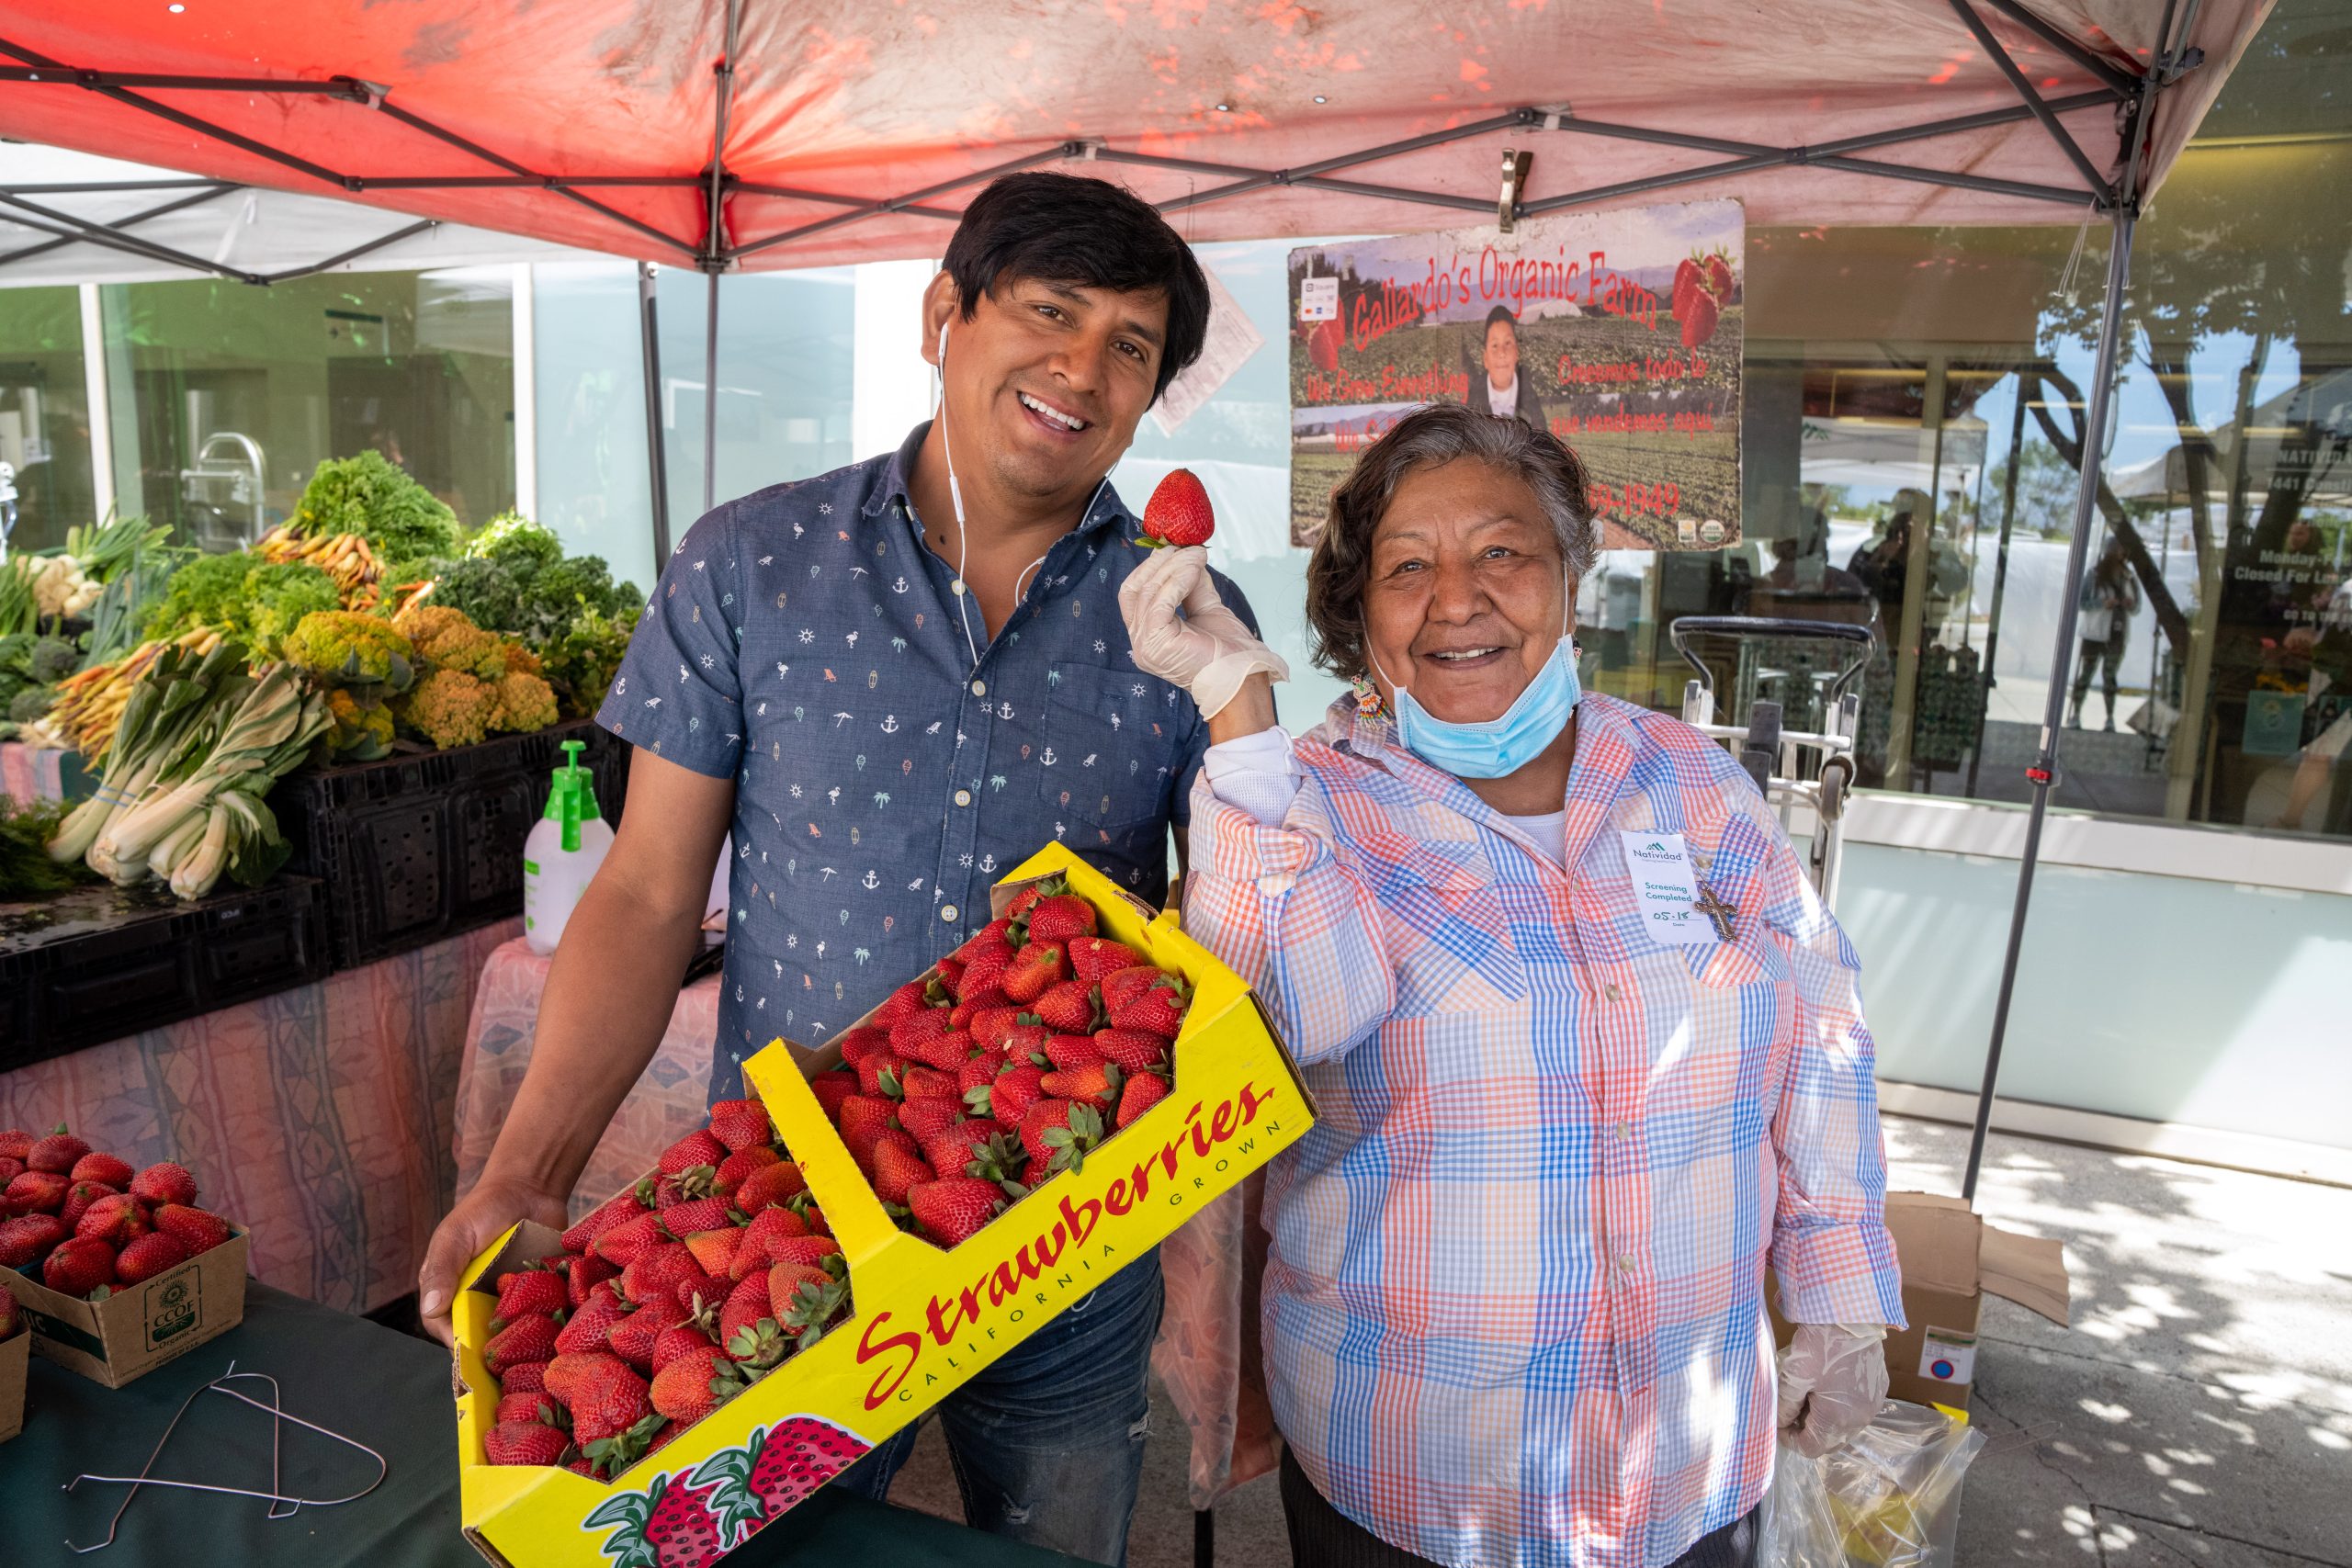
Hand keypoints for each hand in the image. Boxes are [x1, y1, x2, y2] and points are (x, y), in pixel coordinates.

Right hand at [417, 1174, 569, 1346]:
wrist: (529, 1188)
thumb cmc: (483, 1210)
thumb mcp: (456, 1236)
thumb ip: (443, 1269)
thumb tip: (432, 1307)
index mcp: (450, 1290)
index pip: (447, 1328)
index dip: (458, 1343)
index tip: (475, 1355)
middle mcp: (478, 1299)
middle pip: (481, 1336)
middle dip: (493, 1351)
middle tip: (509, 1368)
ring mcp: (508, 1298)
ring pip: (512, 1331)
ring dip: (522, 1341)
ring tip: (535, 1355)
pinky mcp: (538, 1292)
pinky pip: (541, 1313)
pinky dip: (547, 1321)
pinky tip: (558, 1330)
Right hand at [1118, 544, 1288, 717]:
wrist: (1243, 678)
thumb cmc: (1228, 653)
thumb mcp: (1207, 610)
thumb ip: (1193, 587)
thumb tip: (1188, 559)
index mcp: (1148, 637)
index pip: (1133, 594)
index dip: (1149, 568)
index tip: (1173, 548)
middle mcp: (1140, 644)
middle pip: (1135, 590)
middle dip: (1160, 564)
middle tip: (1186, 547)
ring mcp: (1144, 647)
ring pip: (1148, 593)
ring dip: (1174, 568)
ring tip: (1197, 556)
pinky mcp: (1155, 645)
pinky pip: (1160, 603)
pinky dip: (1177, 581)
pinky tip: (1194, 570)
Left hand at [1776, 1323, 1888, 1456]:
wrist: (1850, 1317)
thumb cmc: (1820, 1346)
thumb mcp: (1794, 1376)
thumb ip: (1785, 1406)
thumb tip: (1780, 1422)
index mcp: (1838, 1419)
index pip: (1811, 1448)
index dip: (1790, 1439)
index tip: (1779, 1422)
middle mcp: (1860, 1419)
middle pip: (1829, 1442)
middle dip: (1807, 1431)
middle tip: (1792, 1409)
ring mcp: (1873, 1405)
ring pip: (1844, 1427)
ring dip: (1825, 1420)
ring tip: (1809, 1396)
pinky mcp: (1878, 1390)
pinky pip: (1857, 1411)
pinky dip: (1840, 1408)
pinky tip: (1828, 1386)